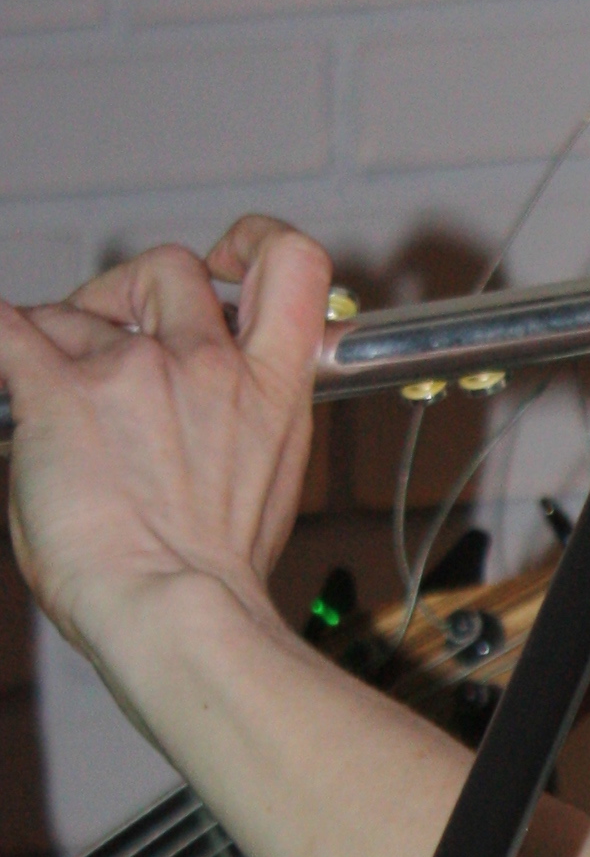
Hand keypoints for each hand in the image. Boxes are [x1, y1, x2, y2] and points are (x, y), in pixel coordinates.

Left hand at [0, 216, 333, 693]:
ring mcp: (134, 372)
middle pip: (169, 267)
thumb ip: (231, 429)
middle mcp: (207, 364)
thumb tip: (185, 424)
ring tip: (45, 395)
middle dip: (129, 292)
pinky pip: (8, 331)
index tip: (227, 263)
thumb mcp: (262, 490)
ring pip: (78, 311)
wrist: (173, 613)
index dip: (258, 243)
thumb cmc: (212, 580)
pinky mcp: (60, 392)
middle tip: (104, 337)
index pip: (294, 266)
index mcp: (270, 390)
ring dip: (57, 340)